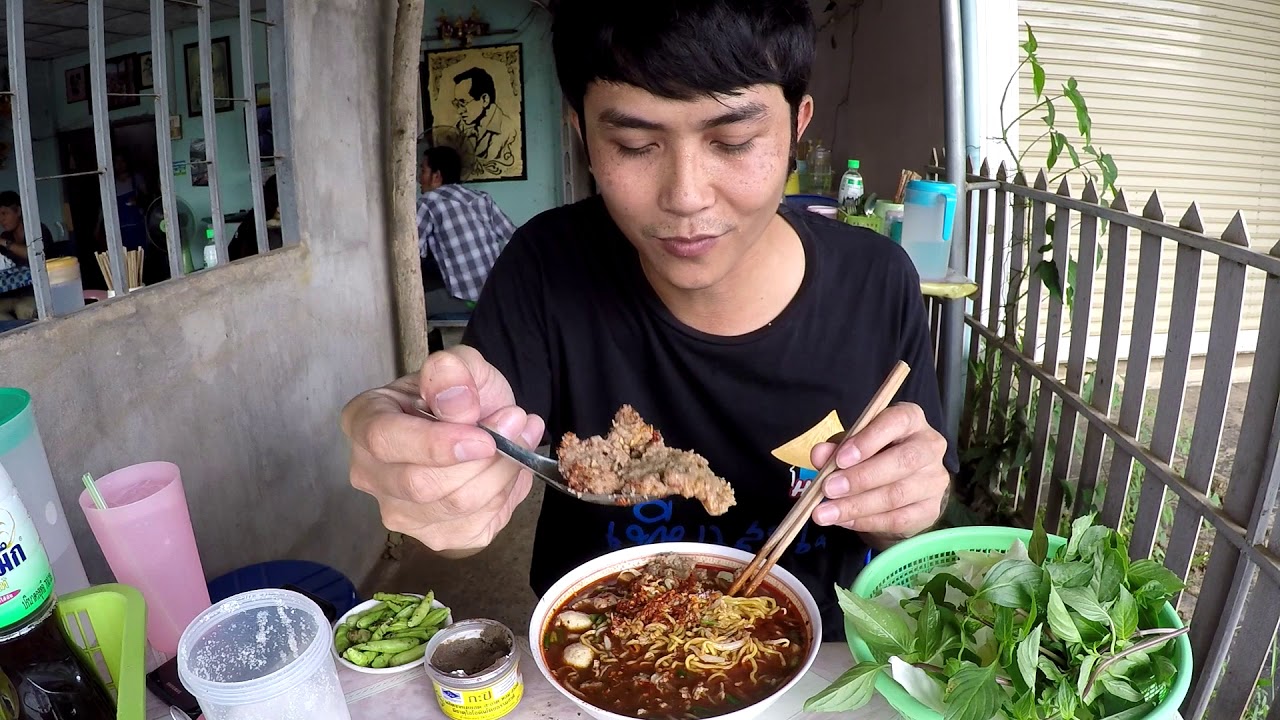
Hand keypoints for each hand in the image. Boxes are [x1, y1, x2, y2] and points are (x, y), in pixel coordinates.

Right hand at [341, 345, 544, 554]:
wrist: (481, 423)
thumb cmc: (461, 394)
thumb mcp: (462, 367)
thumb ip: (456, 371)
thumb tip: (455, 395)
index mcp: (363, 422)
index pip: (384, 440)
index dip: (435, 444)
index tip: (483, 438)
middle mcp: (369, 473)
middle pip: (421, 484)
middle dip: (482, 458)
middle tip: (517, 422)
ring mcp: (399, 510)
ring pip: (455, 507)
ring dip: (502, 472)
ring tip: (521, 436)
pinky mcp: (435, 535)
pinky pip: (475, 526)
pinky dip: (505, 495)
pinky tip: (510, 468)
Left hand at [808, 403, 949, 545]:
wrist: (899, 490)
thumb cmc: (872, 456)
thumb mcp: (850, 446)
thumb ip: (835, 448)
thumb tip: (819, 454)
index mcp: (910, 419)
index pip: (897, 421)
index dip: (869, 440)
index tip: (841, 459)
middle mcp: (929, 446)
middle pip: (901, 461)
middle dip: (860, 478)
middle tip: (828, 489)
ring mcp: (934, 480)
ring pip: (896, 494)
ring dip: (856, 505)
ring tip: (825, 513)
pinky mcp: (931, 509)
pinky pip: (897, 519)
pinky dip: (866, 521)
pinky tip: (844, 521)